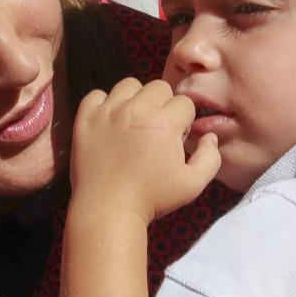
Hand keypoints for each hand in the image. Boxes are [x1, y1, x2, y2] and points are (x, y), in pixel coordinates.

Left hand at [70, 77, 220, 222]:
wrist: (108, 211)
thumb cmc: (152, 199)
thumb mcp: (192, 184)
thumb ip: (210, 158)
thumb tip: (209, 136)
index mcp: (164, 123)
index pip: (184, 103)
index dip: (184, 122)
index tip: (175, 141)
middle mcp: (136, 110)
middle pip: (159, 87)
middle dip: (163, 106)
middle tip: (156, 131)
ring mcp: (107, 113)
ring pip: (128, 85)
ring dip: (135, 99)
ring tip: (133, 124)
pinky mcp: (85, 120)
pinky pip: (96, 95)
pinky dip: (103, 105)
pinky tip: (109, 124)